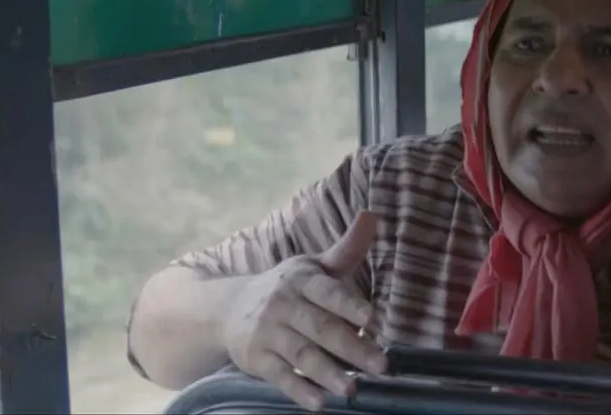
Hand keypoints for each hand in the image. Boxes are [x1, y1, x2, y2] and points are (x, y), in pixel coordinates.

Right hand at [223, 211, 387, 410]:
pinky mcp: (256, 359)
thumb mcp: (314, 267)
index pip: (327, 291)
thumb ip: (346, 249)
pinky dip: (299, 390)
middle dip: (352, 347)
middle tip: (382, 365)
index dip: (349, 304)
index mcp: (302, 279)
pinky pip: (280, 376)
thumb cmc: (288, 288)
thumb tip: (372, 215)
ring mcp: (268, 332)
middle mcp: (283, 304)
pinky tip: (320, 404)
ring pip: (301, 354)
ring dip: (328, 373)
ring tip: (353, 389)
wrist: (228, 308)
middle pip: (321, 327)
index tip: (373, 319)